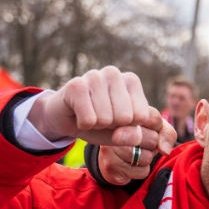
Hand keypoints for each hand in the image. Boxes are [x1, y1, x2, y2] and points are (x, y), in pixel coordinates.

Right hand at [28, 66, 153, 146]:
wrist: (66, 118)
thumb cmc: (99, 123)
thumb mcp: (121, 133)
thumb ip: (134, 135)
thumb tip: (128, 132)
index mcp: (131, 81)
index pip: (142, 116)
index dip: (128, 126)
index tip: (117, 120)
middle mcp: (114, 73)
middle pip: (125, 117)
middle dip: (112, 126)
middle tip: (101, 117)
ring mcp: (94, 75)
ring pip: (106, 119)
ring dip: (96, 125)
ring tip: (90, 115)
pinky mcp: (75, 85)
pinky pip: (89, 119)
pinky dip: (84, 125)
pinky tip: (78, 115)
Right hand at [97, 113, 177, 184]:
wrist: (113, 158)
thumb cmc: (139, 139)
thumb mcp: (156, 129)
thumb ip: (167, 133)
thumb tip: (164, 151)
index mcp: (126, 113)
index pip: (154, 117)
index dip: (158, 127)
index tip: (149, 128)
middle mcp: (114, 128)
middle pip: (153, 139)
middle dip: (152, 145)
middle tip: (139, 144)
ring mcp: (110, 147)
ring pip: (147, 157)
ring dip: (146, 159)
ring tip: (133, 154)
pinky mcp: (111, 166)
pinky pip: (141, 172)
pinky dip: (140, 171)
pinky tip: (128, 165)